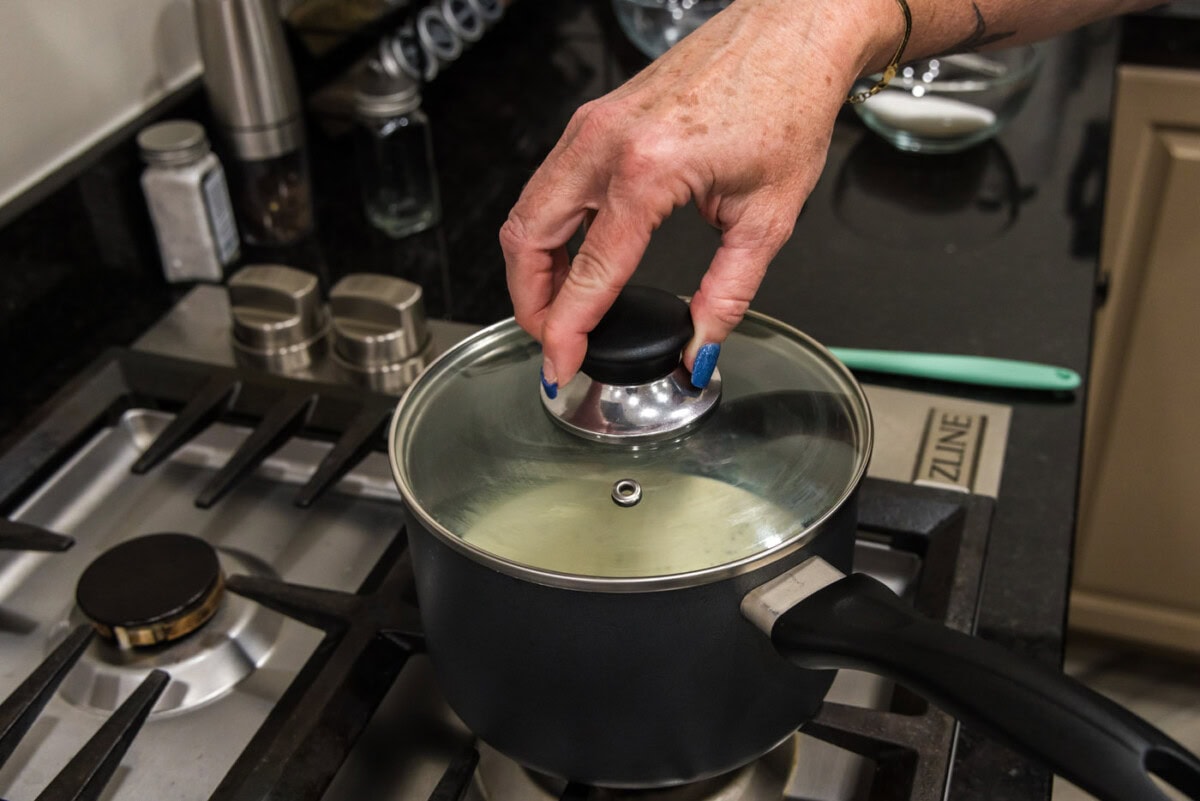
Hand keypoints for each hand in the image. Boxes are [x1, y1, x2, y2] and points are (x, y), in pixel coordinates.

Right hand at [500, 0, 893, 387]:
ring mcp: (592, 125)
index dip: (566, 331)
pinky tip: (574, 257)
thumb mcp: (767, 218)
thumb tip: (700, 346)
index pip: (587, 273)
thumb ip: (727, 294)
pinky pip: (549, 184)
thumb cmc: (787, 104)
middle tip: (554, 341)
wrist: (791, 35)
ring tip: (561, 309)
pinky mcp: (595, 118)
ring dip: (533, 268)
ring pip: (529, 211)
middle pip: (528, 240)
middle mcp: (605, 143)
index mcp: (646, 169)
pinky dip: (549, 231)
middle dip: (531, 303)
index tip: (561, 367)